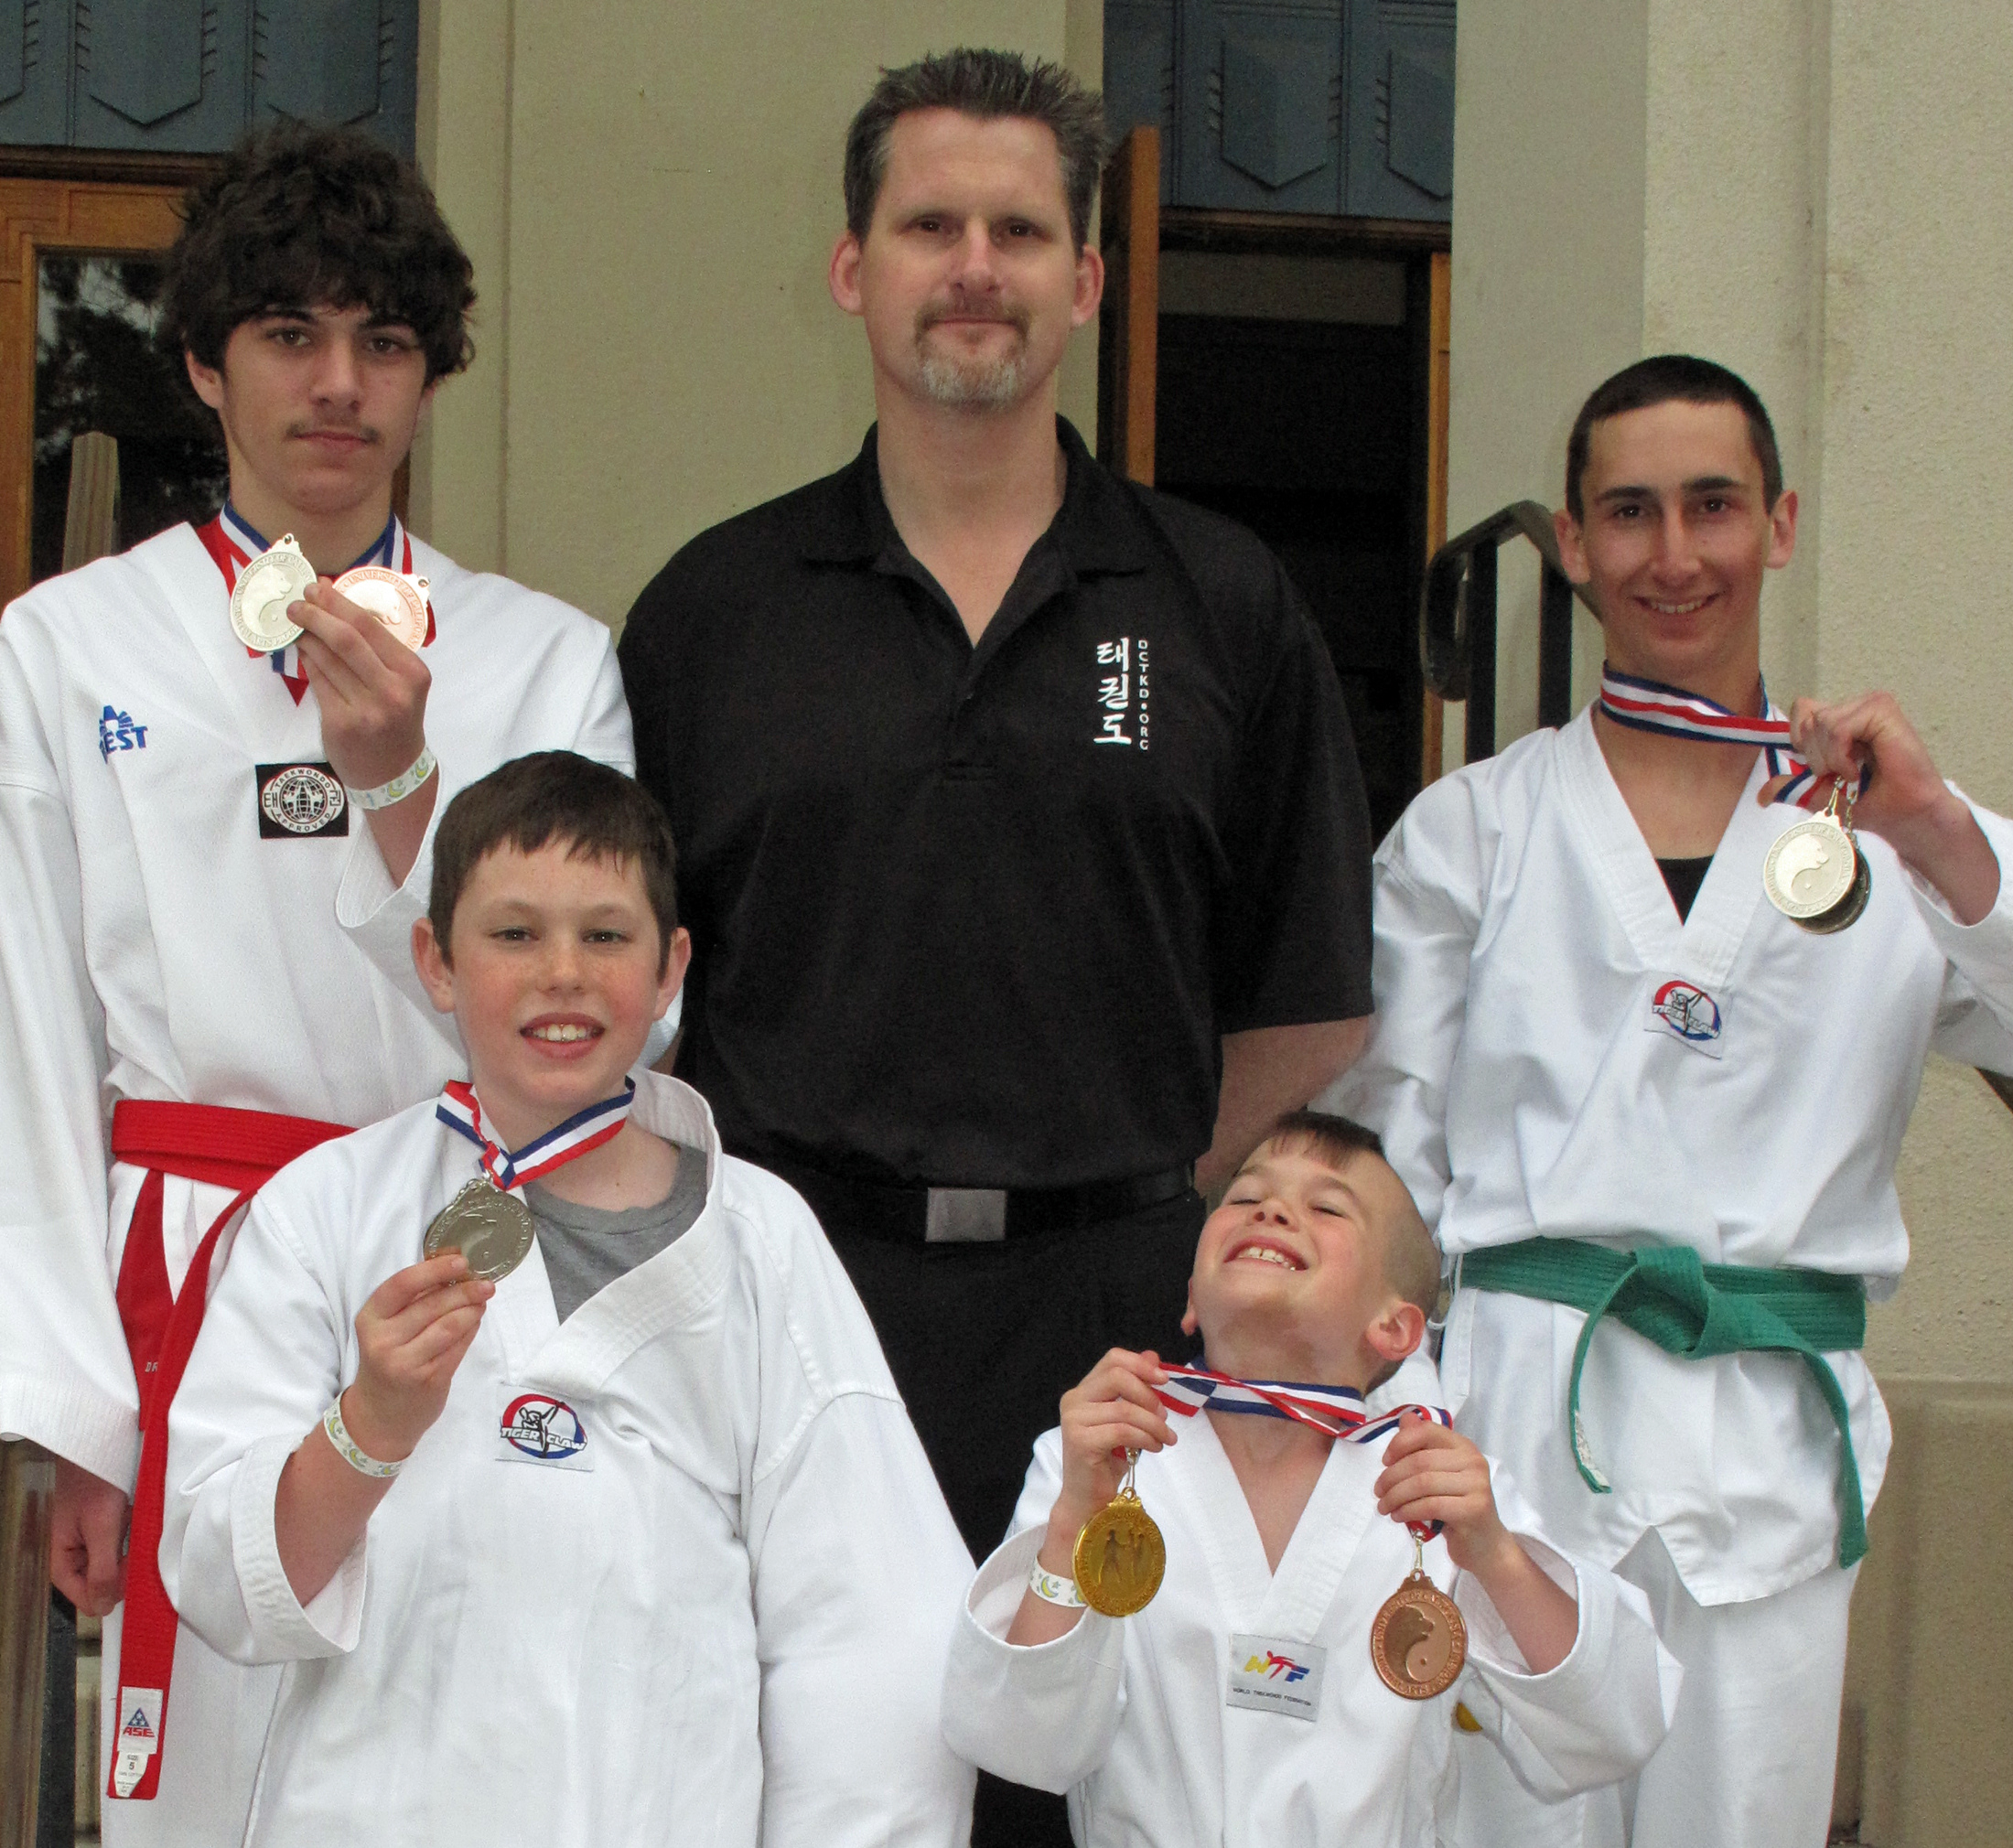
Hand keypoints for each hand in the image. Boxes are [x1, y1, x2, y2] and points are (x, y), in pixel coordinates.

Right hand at [50, 1457, 127, 1614]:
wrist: (97, 1450)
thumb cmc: (95, 1484)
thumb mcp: (102, 1528)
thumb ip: (102, 1570)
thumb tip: (101, 1610)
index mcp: (61, 1561)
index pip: (86, 1598)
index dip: (111, 1591)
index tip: (133, 1573)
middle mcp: (70, 1557)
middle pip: (100, 1582)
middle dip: (121, 1567)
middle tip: (132, 1540)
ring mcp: (84, 1543)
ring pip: (111, 1564)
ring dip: (127, 1550)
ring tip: (129, 1524)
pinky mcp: (98, 1530)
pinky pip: (116, 1545)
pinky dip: (127, 1536)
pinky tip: (131, 1518)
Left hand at [291, 581, 431, 791]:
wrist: (395, 773)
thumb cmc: (397, 721)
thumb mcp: (403, 685)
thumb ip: (378, 652)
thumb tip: (339, 607)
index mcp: (412, 673)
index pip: (370, 627)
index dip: (338, 603)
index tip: (318, 588)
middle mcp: (392, 690)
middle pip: (346, 639)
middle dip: (316, 614)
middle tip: (298, 603)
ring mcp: (366, 709)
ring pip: (326, 659)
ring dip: (306, 636)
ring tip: (297, 624)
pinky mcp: (340, 724)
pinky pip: (317, 682)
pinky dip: (307, 662)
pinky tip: (303, 652)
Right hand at [341, 1254, 492, 1462]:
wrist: (380, 1417)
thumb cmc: (387, 1360)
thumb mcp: (387, 1327)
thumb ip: (414, 1297)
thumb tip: (452, 1259)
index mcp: (370, 1319)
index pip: (402, 1285)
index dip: (434, 1270)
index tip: (461, 1260)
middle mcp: (383, 1341)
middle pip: (433, 1305)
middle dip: (465, 1290)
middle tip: (485, 1283)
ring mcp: (406, 1363)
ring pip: (450, 1325)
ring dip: (472, 1309)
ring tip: (483, 1299)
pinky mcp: (429, 1380)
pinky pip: (458, 1347)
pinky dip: (471, 1329)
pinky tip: (475, 1321)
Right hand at [1041, 1349, 1176, 1567]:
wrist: (1088, 1501)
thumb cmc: (1108, 1461)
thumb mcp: (1127, 1421)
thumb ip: (1136, 1390)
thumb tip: (1152, 1356)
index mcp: (1083, 1391)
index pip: (1112, 1359)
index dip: (1140, 1364)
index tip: (1164, 1379)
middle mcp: (1074, 1400)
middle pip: (1117, 1376)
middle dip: (1148, 1394)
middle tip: (1165, 1415)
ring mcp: (1074, 1420)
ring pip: (1126, 1409)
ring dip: (1154, 1424)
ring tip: (1165, 1439)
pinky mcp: (1081, 1441)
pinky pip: (1123, 1431)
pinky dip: (1146, 1438)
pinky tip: (1155, 1447)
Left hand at [1374, 1413, 1517, 1579]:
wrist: (1485, 1544)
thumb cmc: (1456, 1506)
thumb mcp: (1438, 1474)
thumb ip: (1421, 1447)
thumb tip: (1405, 1418)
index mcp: (1463, 1446)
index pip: (1426, 1431)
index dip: (1400, 1443)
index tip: (1384, 1462)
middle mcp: (1473, 1460)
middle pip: (1420, 1461)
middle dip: (1391, 1477)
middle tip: (1378, 1492)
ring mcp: (1477, 1484)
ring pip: (1422, 1484)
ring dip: (1395, 1496)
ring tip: (1384, 1507)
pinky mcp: (1474, 1509)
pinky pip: (1431, 1505)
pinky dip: (1408, 1511)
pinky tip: (1398, 1517)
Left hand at [1763, 691, 1999, 921]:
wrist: (1903, 815)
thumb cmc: (1870, 803)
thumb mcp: (1820, 795)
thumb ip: (1792, 787)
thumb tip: (1761, 795)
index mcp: (1841, 721)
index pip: (1801, 710)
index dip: (1801, 741)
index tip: (1822, 768)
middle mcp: (1855, 707)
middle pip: (1806, 716)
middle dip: (1815, 755)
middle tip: (1843, 774)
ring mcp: (1870, 705)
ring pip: (1820, 722)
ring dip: (1829, 758)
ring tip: (1853, 773)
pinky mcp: (1883, 708)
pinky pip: (1838, 727)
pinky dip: (1841, 755)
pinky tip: (1858, 768)